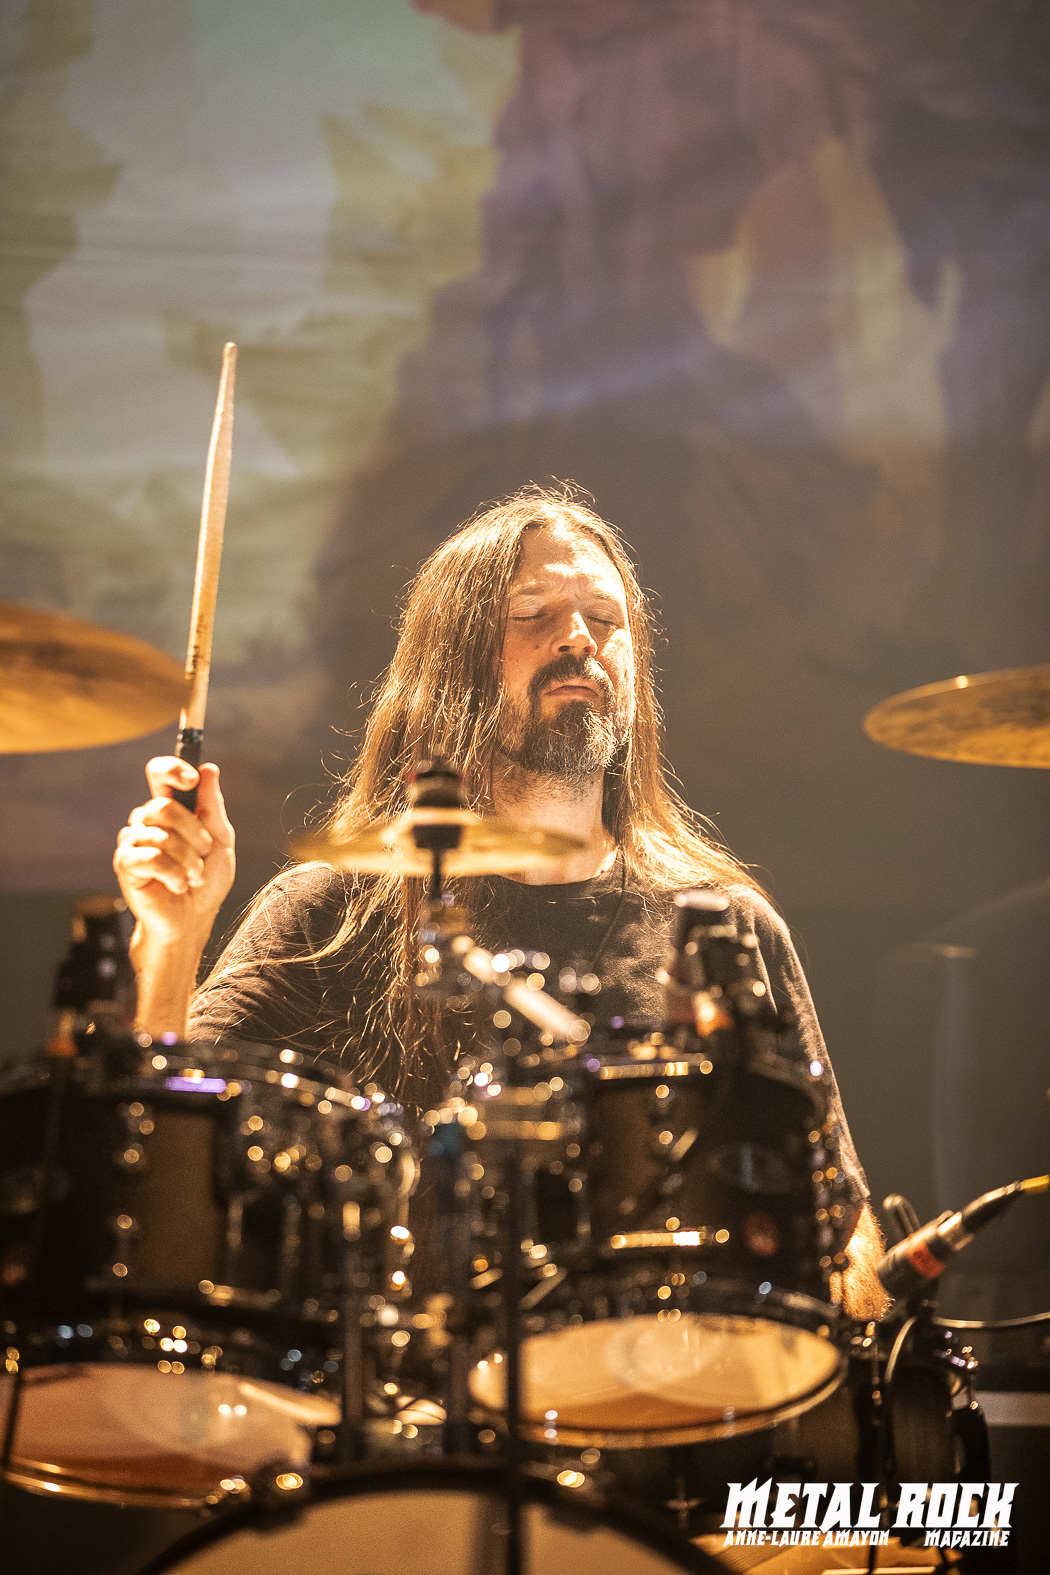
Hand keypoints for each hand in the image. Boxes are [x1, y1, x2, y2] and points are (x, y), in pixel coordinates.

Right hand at [114, 756, 235, 955]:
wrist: (193, 919)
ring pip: (160, 835)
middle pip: (163, 807)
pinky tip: (178, 885)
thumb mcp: (221, 840)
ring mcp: (134, 841)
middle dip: (193, 833)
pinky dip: (173, 873)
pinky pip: (150, 857)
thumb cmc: (207, 880)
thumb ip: (213, 806)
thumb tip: (209, 769)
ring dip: (188, 859)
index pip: (159, 775)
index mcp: (171, 809)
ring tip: (194, 877)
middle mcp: (148, 821)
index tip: (191, 779)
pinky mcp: (125, 864)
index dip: (171, 769)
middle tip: (205, 853)